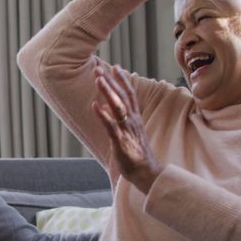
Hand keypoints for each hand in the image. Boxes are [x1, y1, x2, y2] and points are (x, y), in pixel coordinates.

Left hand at [93, 65, 163, 192]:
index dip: (123, 80)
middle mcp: (132, 121)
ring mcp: (127, 130)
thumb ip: (117, 118)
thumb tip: (103, 105)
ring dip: (108, 92)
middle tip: (100, 68)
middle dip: (111, 81)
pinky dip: (103, 115)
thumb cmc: (136, 154)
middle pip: (123, 96)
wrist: (147, 173)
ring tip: (98, 79)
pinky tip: (94, 106)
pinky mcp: (121, 142)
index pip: (130, 95)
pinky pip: (111, 126)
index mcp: (135, 118)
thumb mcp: (128, 132)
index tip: (116, 67)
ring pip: (117, 107)